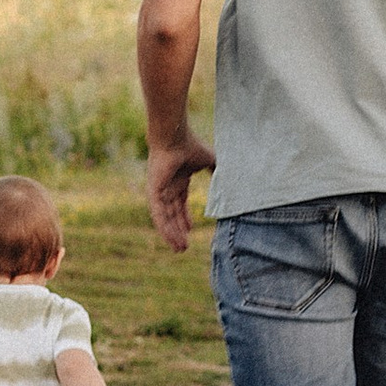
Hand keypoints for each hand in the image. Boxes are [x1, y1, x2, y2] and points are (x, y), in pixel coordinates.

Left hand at [145, 133, 214, 255]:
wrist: (176, 136)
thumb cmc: (191, 145)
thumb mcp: (210, 162)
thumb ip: (218, 172)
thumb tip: (232, 181)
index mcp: (178, 180)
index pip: (180, 204)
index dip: (184, 218)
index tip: (190, 231)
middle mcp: (167, 187)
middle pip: (172, 215)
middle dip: (178, 231)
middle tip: (184, 248)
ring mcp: (159, 190)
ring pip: (165, 218)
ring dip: (172, 234)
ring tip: (179, 249)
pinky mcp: (153, 192)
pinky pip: (158, 215)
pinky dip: (165, 228)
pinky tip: (172, 239)